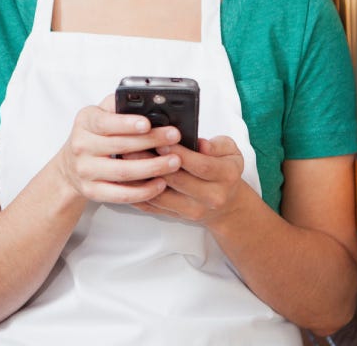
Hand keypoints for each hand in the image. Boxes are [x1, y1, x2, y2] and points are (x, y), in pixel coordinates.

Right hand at [55, 94, 183, 204]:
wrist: (70, 166)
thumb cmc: (94, 135)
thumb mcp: (100, 114)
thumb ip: (119, 105)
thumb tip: (149, 101)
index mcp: (85, 122)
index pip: (105, 121)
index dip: (127, 123)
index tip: (147, 123)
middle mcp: (82, 146)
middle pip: (120, 146)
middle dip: (151, 141)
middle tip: (175, 137)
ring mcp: (85, 170)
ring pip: (123, 172)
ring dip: (152, 168)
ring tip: (174, 161)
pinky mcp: (92, 191)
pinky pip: (120, 194)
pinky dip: (143, 191)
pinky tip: (161, 184)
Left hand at [132, 136, 248, 224]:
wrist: (227, 205)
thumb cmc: (225, 171)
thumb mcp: (230, 153)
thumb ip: (217, 145)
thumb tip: (201, 144)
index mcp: (226, 176)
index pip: (200, 165)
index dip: (179, 153)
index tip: (161, 141)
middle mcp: (211, 196)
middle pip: (177, 180)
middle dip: (153, 162)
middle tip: (133, 146)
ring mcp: (193, 209)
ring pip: (161, 195)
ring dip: (141, 178)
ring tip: (126, 160)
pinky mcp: (178, 216)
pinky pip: (154, 206)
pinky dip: (138, 193)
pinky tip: (127, 180)